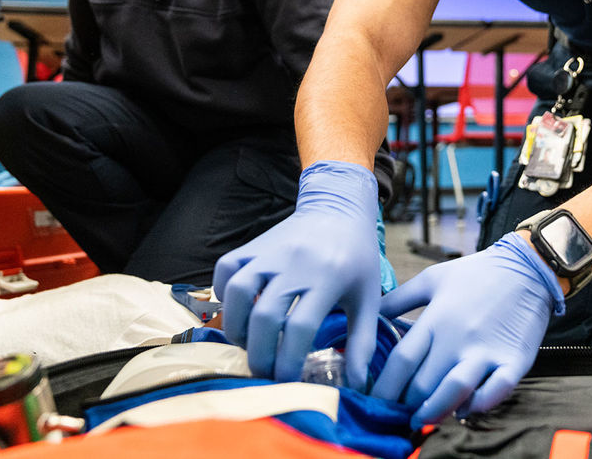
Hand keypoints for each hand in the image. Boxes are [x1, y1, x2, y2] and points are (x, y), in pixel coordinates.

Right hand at [213, 161, 380, 388]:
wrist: (340, 208)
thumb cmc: (357, 257)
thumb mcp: (368, 297)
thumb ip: (362, 340)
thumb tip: (357, 383)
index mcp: (329, 277)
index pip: (301, 326)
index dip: (289, 360)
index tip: (288, 381)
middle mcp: (296, 262)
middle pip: (265, 315)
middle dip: (260, 353)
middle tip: (264, 371)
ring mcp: (271, 251)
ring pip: (238, 290)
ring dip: (236, 325)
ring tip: (248, 343)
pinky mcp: (254, 244)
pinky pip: (226, 268)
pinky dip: (223, 292)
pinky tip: (238, 308)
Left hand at [372, 232, 563, 427]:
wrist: (527, 268)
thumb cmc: (476, 273)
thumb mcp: (432, 278)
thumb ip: (399, 299)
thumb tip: (370, 316)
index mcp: (436, 319)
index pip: (401, 361)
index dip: (383, 387)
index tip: (374, 400)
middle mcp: (458, 338)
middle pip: (423, 383)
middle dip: (405, 404)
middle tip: (396, 412)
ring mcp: (487, 351)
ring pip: (454, 391)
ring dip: (434, 412)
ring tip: (422, 420)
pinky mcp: (514, 361)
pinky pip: (495, 392)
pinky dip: (478, 406)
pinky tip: (463, 410)